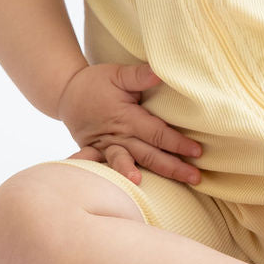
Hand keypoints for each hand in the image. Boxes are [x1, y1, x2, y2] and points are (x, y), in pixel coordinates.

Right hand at [57, 62, 202, 186]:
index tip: (198, 151)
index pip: (157, 133)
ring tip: (158, 189)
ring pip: (130, 164)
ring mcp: (106, 147)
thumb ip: (139, 76)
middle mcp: (117, 136)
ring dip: (147, 176)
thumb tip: (160, 73)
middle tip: (195, 177)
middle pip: (149, 155)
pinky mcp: (97, 154)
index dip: (178, 143)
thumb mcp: (117, 74)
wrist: (65, 94)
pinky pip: (106, 169)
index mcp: (127, 118)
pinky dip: (113, 179)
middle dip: (173, 167)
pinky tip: (123, 191)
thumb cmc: (96, 82)